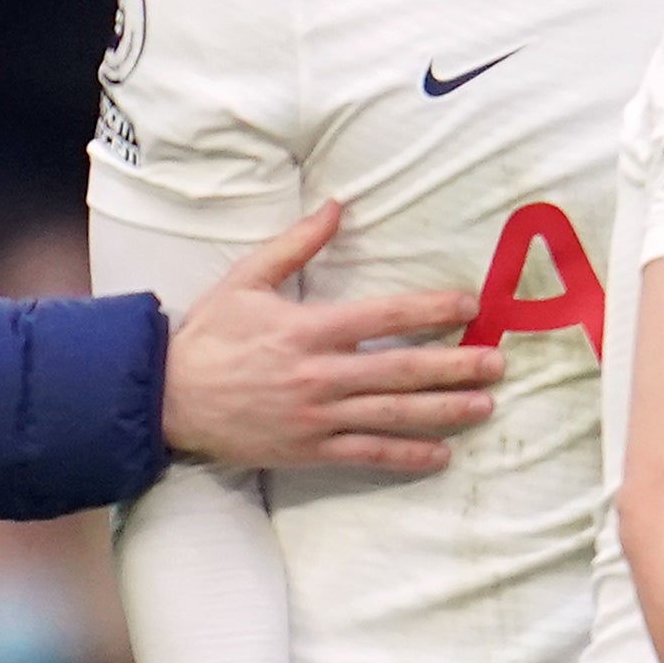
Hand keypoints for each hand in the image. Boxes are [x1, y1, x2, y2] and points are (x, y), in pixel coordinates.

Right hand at [159, 201, 505, 475]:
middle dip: (454, 366)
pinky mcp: (309, 449)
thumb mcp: (246, 281)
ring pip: (393, 415)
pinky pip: (367, 455)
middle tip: (498, 363)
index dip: (430, 309)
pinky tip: (441, 455)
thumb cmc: (208, 336)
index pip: (383, 317)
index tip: (469, 305)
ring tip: (484, 406)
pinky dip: (406, 457)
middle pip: (400, 370)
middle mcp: (318, 374)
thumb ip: (296, 245)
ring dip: (443, 411)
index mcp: (307, 329)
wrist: (166, 397)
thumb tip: (337, 206)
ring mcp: (316, 416)